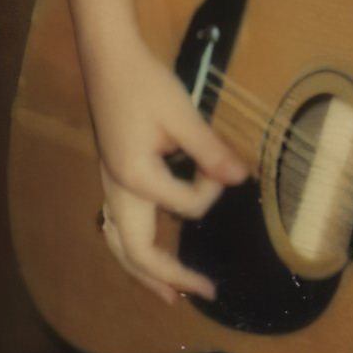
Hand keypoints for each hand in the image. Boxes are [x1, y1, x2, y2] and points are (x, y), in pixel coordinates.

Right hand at [48, 0, 247, 305]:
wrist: (110, 58)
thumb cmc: (146, 83)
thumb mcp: (183, 115)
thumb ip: (211, 151)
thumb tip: (242, 180)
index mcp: (135, 178)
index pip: (186, 206)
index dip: (212, 189)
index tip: (226, 165)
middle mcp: (117, 190)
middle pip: (134, 251)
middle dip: (167, 277)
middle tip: (201, 294)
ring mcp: (111, 185)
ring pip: (120, 243)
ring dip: (144, 271)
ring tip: (169, 294)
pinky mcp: (114, 176)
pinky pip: (119, 226)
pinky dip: (134, 246)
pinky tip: (151, 248)